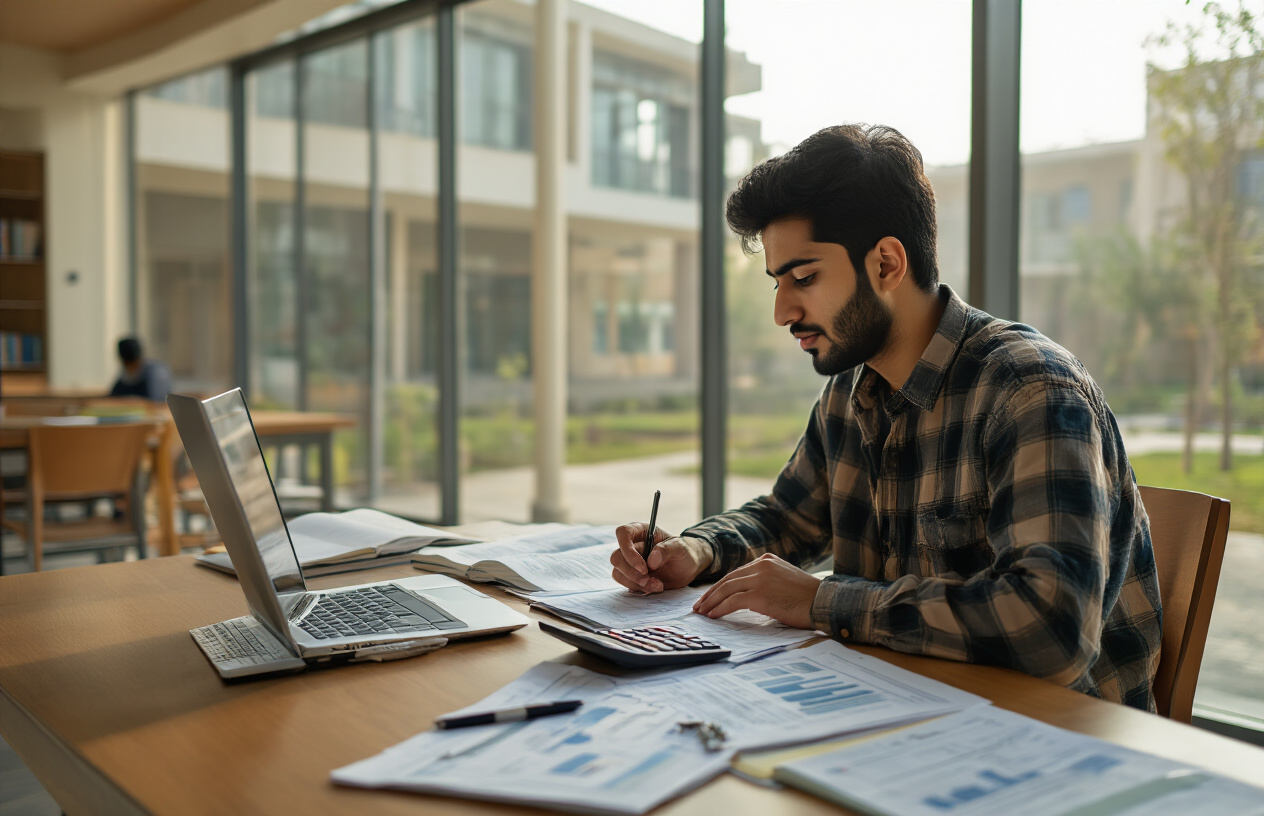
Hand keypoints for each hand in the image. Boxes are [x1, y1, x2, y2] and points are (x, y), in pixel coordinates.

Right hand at [610, 522, 711, 593]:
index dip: (628, 550)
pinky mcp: (630, 575)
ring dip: (636, 583)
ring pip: (618, 572)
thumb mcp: (680, 548)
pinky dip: (639, 588)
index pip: (623, 533)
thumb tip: (651, 560)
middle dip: (632, 573)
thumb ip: (666, 550)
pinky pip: (625, 583)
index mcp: (641, 531)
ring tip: (657, 585)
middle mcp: (631, 545)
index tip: (643, 566)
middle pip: (616, 557)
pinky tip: (654, 587)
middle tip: (649, 579)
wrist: (686, 568)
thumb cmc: (682, 552)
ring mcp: (629, 561)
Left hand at [692, 553, 820, 629]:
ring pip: (727, 589)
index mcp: (767, 561)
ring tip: (701, 612)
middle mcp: (762, 565)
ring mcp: (760, 578)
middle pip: (728, 579)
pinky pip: (732, 601)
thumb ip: (767, 583)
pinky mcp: (759, 594)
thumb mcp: (784, 582)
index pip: (737, 573)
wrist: (824, 603)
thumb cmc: (808, 599)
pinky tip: (712, 616)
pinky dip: (719, 609)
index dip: (721, 586)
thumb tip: (748, 598)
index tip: (710, 596)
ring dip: (711, 601)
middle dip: (711, 593)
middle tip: (699, 605)